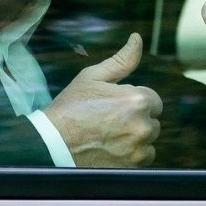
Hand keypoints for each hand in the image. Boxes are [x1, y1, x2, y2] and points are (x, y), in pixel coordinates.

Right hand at [42, 33, 161, 166]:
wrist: (52, 143)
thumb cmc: (71, 108)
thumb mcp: (93, 77)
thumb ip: (122, 60)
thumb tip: (137, 39)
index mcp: (137, 100)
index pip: (153, 100)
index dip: (133, 102)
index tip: (114, 106)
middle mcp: (142, 125)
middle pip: (152, 121)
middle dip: (136, 119)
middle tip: (108, 121)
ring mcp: (138, 149)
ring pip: (148, 141)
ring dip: (135, 138)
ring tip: (109, 135)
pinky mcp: (131, 166)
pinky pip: (143, 158)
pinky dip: (132, 155)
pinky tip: (111, 148)